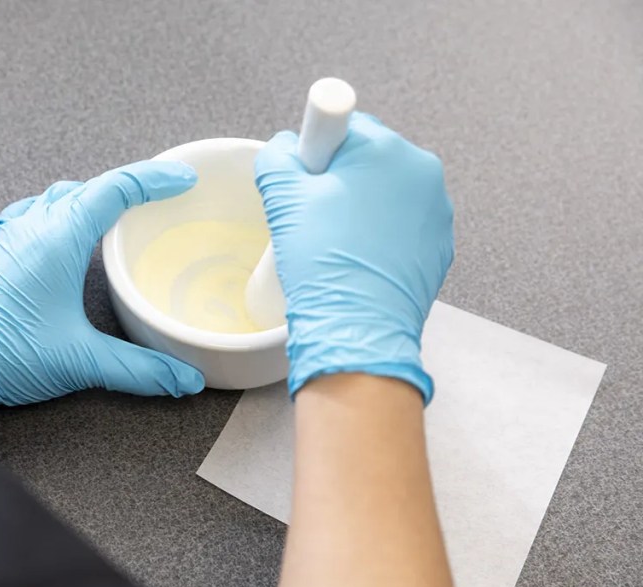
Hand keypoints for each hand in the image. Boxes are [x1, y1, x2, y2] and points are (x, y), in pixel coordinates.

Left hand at [0, 161, 204, 436]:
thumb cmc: (6, 353)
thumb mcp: (82, 360)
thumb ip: (140, 369)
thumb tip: (184, 379)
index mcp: (60, 237)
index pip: (116, 189)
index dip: (155, 179)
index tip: (183, 180)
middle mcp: (35, 227)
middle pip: (90, 187)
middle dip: (129, 186)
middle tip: (161, 196)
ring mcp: (13, 237)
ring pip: (59, 197)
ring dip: (92, 197)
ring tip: (118, 212)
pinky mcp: (1, 254)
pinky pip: (34, 215)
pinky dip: (60, 215)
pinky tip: (63, 232)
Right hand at [254, 114, 453, 401]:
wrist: (357, 329)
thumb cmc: (324, 264)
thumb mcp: (282, 198)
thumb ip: (278, 156)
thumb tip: (284, 148)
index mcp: (387, 149)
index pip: (347, 125)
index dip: (320, 152)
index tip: (310, 180)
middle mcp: (422, 172)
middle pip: (370, 158)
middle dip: (342, 179)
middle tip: (315, 217)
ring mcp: (437, 211)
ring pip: (387, 193)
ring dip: (362, 207)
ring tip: (337, 244)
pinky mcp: (439, 245)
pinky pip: (403, 225)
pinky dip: (381, 235)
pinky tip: (359, 260)